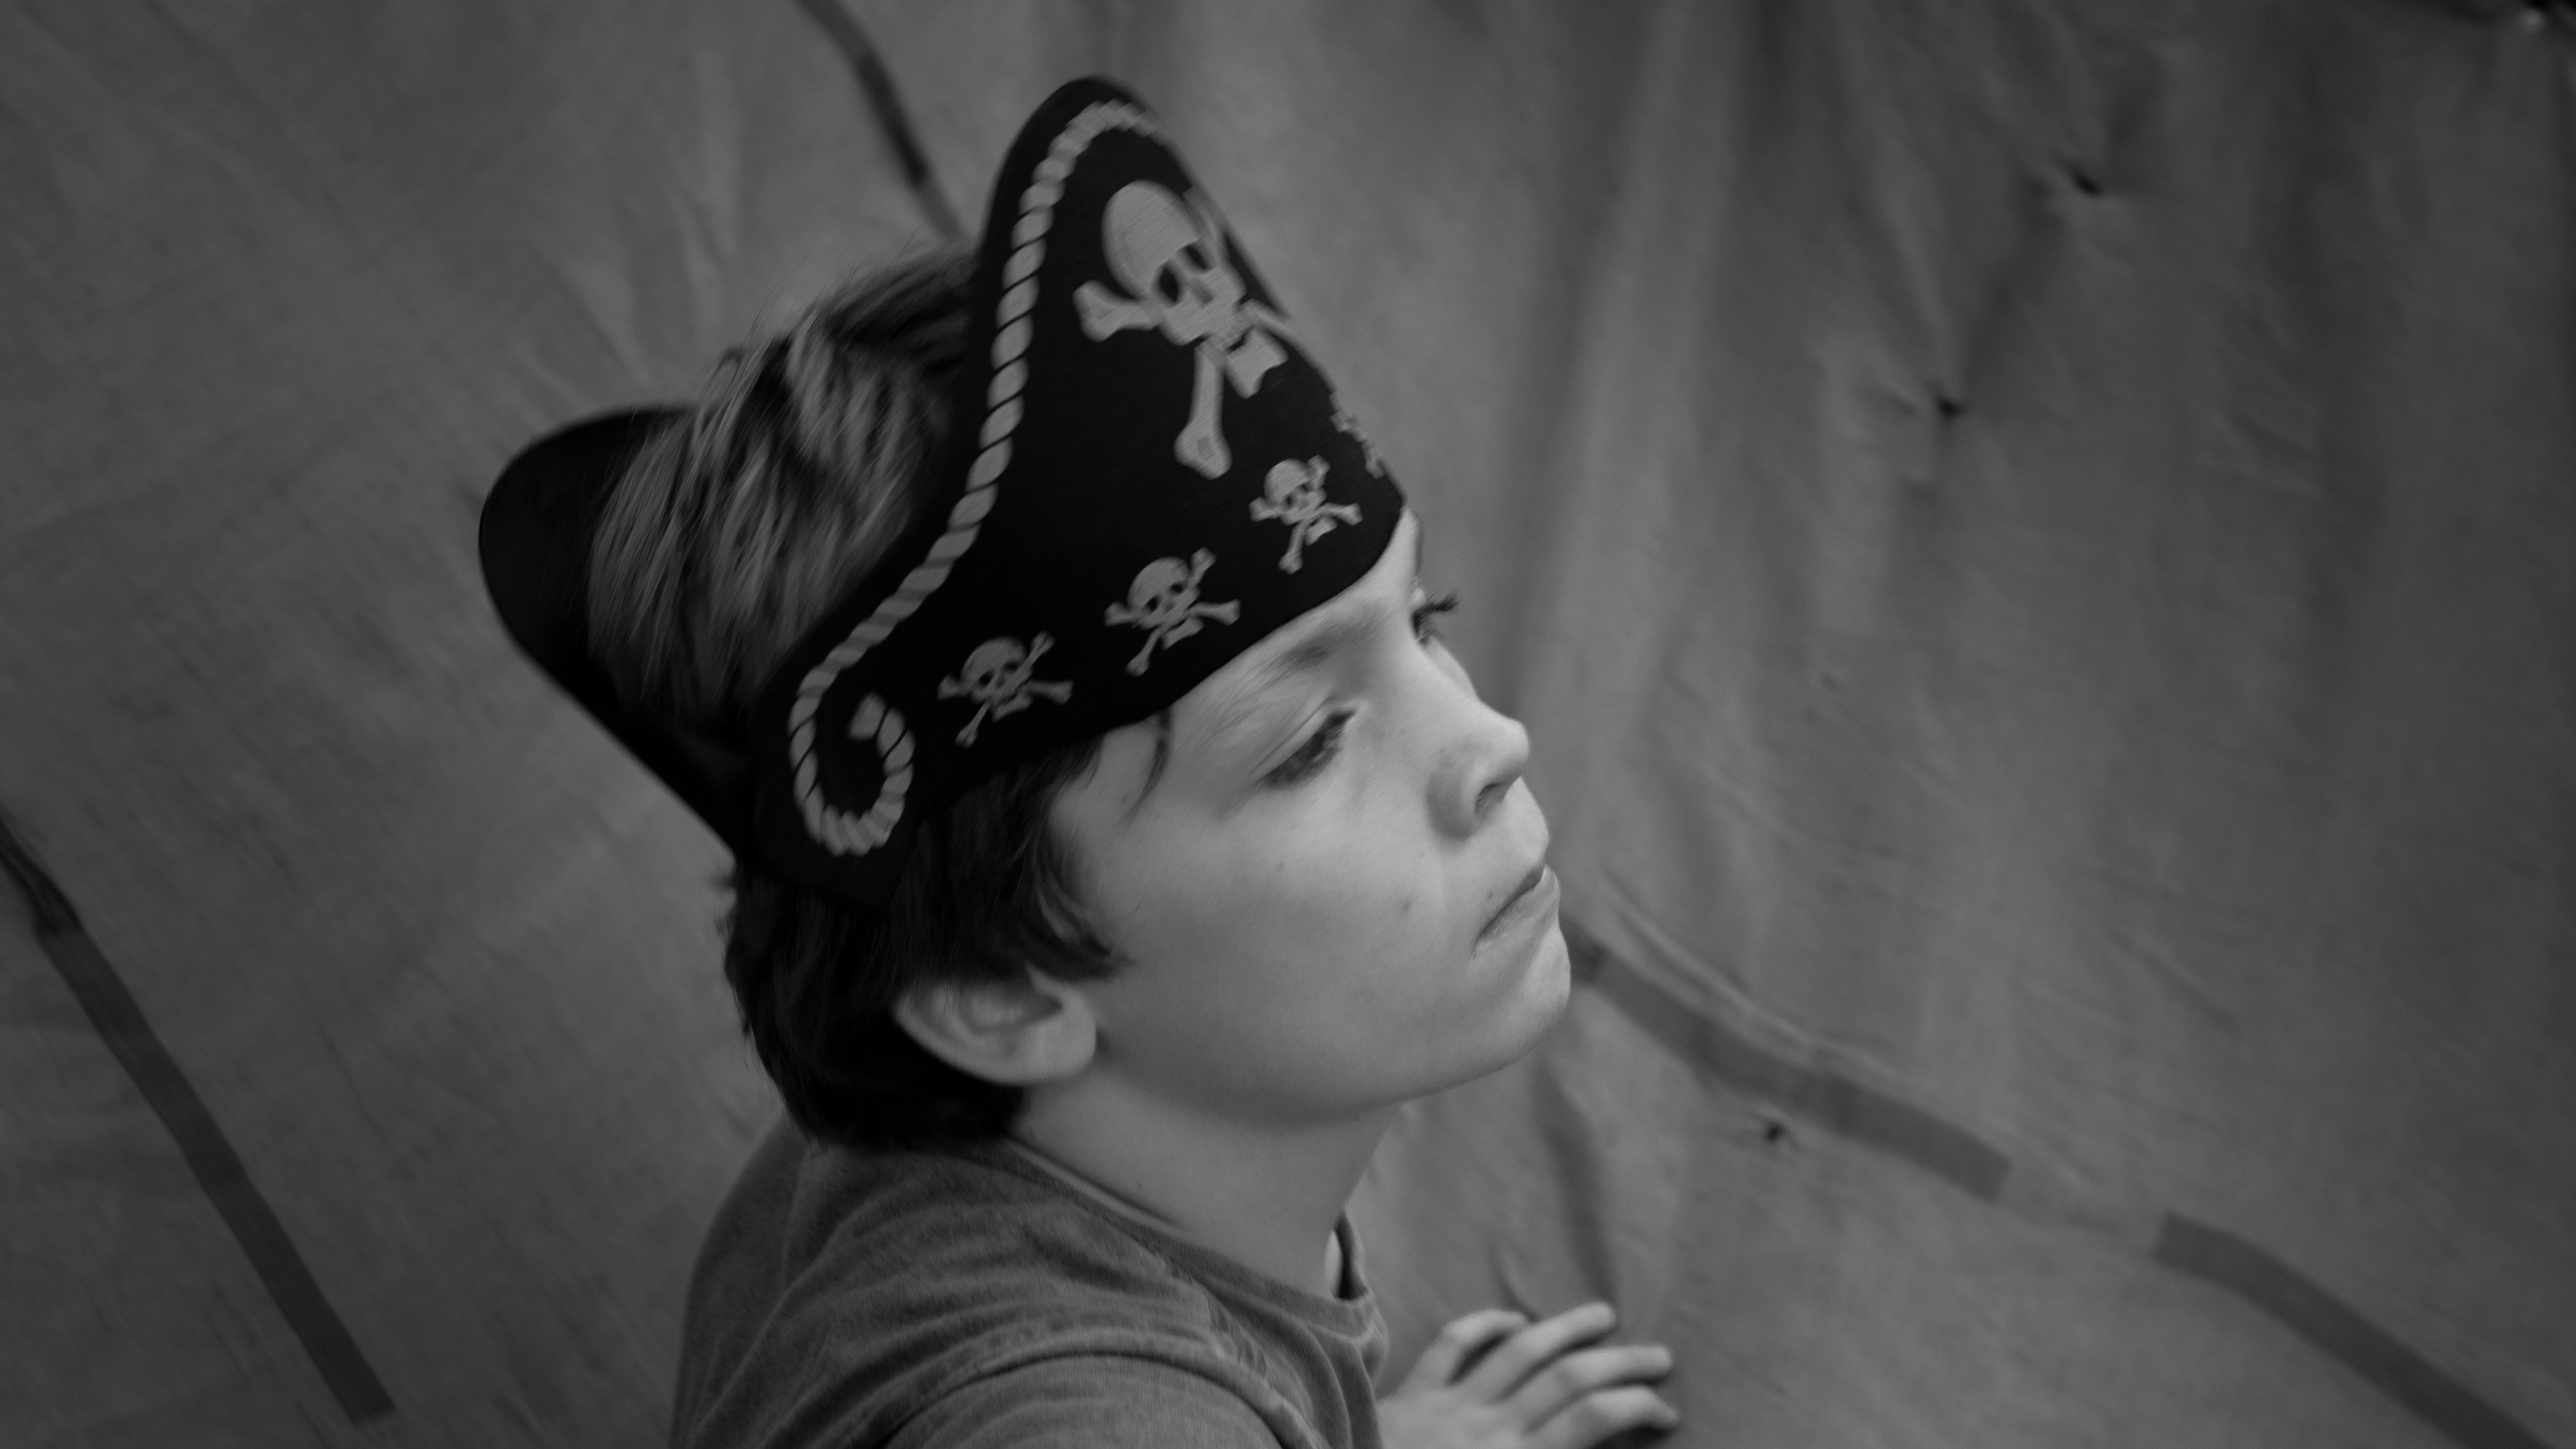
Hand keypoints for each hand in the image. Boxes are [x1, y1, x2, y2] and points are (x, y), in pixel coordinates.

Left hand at [1377, 1301, 1679, 1448]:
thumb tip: (1581, 1445)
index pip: (1591, 1422)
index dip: (1635, 1408)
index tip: (1667, 1411)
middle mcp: (1489, 1428)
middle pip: (1568, 1379)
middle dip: (1620, 1362)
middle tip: (1660, 1355)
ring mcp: (1448, 1405)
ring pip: (1518, 1351)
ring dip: (1566, 1328)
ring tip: (1604, 1316)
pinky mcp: (1410, 1396)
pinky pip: (1451, 1346)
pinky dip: (1485, 1325)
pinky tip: (1514, 1319)